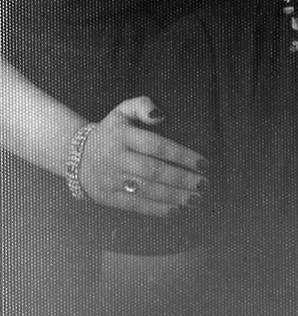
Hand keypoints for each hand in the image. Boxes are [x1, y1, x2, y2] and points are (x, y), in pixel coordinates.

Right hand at [77, 97, 207, 215]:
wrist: (75, 156)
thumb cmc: (110, 132)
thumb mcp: (122, 111)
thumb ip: (142, 105)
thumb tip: (161, 116)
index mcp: (122, 135)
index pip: (156, 146)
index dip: (181, 155)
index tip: (203, 164)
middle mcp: (116, 158)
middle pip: (153, 171)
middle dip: (182, 179)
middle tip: (204, 184)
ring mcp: (111, 179)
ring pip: (146, 190)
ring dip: (174, 196)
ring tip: (195, 198)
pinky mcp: (108, 197)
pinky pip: (135, 205)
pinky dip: (157, 210)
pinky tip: (176, 210)